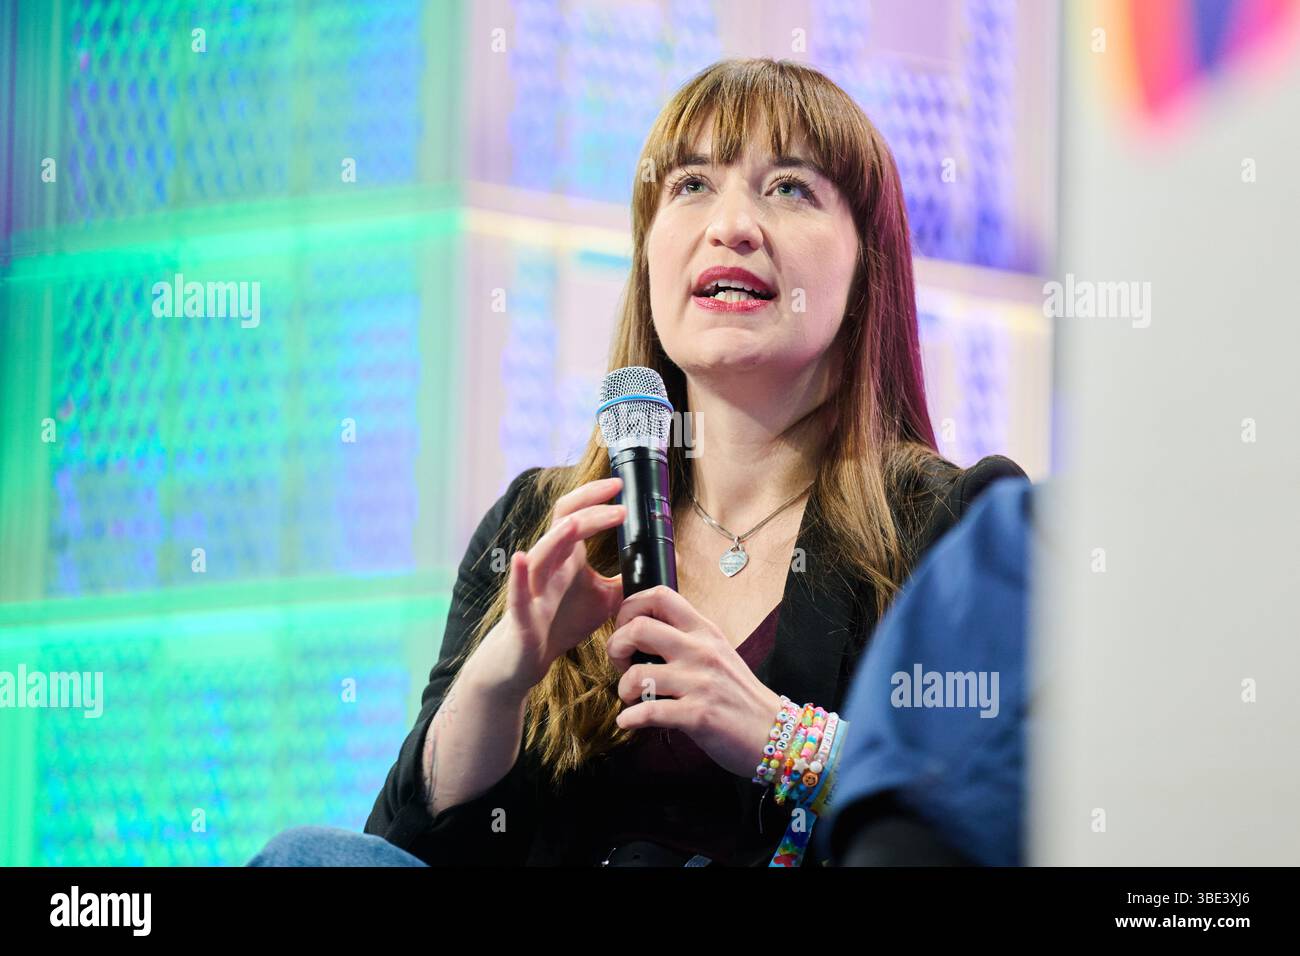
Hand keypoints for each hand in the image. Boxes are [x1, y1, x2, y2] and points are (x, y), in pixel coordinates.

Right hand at [487, 477, 626, 694]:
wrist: (528, 658)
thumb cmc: (562, 622)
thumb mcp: (605, 598)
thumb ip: (628, 578)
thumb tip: (662, 561)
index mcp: (566, 555)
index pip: (577, 514)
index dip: (595, 497)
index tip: (621, 485)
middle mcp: (547, 563)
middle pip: (562, 523)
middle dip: (587, 507)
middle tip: (617, 498)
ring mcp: (531, 586)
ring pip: (540, 552)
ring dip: (558, 537)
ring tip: (576, 525)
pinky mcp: (521, 614)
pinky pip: (517, 592)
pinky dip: (518, 575)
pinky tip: (521, 559)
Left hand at [605, 585, 783, 777]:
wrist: (775, 732)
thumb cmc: (740, 696)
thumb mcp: (717, 654)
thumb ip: (686, 641)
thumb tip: (643, 635)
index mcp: (704, 631)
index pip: (660, 596)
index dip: (630, 607)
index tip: (624, 628)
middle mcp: (701, 651)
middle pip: (638, 627)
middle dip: (616, 646)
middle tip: (621, 664)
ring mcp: (700, 683)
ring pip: (637, 674)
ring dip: (623, 689)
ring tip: (632, 699)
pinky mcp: (698, 715)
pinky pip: (648, 713)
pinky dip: (629, 720)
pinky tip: (630, 722)